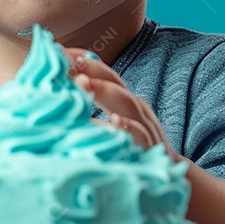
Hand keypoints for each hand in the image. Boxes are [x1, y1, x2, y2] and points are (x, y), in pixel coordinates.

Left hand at [63, 47, 177, 159]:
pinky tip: (113, 121)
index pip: (103, 75)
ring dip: (104, 90)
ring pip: (126, 102)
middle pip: (114, 82)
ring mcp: (145, 125)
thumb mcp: (110, 125)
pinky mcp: (151, 146)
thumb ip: (89, 114)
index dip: (84, 62)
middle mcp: (134, 108)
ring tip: (81, 82)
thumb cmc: (131, 146)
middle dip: (91, 69)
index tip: (60, 52)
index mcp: (122, 101)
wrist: (167, 170)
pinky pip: (140, 133)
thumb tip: (57, 103)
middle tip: (67, 62)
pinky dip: (127, 126)